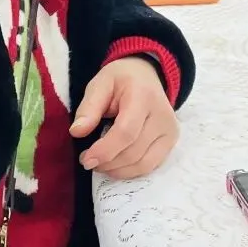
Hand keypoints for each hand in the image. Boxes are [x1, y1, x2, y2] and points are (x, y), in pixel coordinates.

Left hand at [70, 58, 178, 178]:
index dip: (105, 150)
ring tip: (99, 164)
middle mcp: (162, 116)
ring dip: (117, 170)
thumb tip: (76, 132)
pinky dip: (130, 171)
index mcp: (143, 96)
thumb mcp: (100, 84)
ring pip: (143, 164)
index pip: (126, 132)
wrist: (146, 75)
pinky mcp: (171, 142)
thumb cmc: (121, 79)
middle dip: (107, 162)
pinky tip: (115, 165)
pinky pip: (150, 166)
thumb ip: (89, 108)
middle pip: (134, 152)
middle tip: (87, 160)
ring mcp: (170, 131)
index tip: (86, 159)